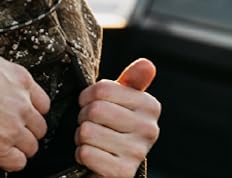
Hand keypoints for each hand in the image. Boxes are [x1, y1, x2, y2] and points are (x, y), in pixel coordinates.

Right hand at [0, 49, 50, 171]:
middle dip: (28, 130)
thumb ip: (2, 72)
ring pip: (31, 146)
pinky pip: (18, 162)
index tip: (26, 114)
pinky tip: (2, 155)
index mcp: (21, 81)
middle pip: (39, 126)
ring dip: (20, 147)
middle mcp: (22, 105)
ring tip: (6, 144)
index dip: (33, 111)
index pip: (43, 103)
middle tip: (14, 130)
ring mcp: (12, 128)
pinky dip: (12, 161)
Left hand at [75, 58, 161, 177]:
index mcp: (150, 106)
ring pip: (87, 132)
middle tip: (91, 124)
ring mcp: (137, 152)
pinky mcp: (122, 172)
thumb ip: (132, 80)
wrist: (112, 166)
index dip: (87, 96)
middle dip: (83, 117)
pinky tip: (93, 156)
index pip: (102, 89)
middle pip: (95, 110)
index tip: (90, 104)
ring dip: (81, 137)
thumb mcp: (122, 100)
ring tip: (93, 140)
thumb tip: (147, 64)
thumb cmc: (113, 126)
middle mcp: (149, 129)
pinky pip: (86, 153)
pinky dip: (81, 154)